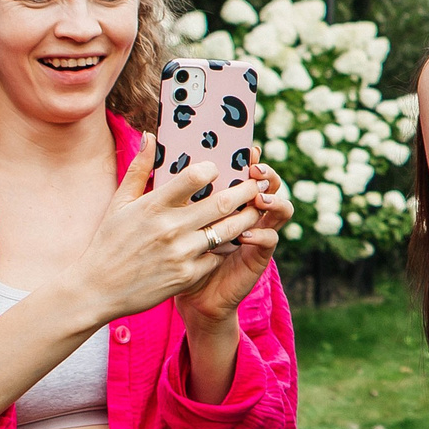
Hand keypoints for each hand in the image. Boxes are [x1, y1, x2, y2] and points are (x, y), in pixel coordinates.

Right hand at [63, 136, 275, 325]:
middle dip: (246, 191)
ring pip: (228, 231)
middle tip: (257, 184)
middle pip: (223, 203)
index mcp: (153, 205)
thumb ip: (139, 169)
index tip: (220, 168)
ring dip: (247, 218)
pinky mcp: (187, 276)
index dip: (213, 169)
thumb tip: (149, 136)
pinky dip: (228, 247)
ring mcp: (181, 253)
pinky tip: (234, 240)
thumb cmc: (108, 242)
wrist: (96, 289)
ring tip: (255, 209)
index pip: (194, 177)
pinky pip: (218, 257)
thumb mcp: (119, 203)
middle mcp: (170, 228)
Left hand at [173, 158, 292, 329]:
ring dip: (273, 200)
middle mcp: (246, 212)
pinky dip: (262, 234)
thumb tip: (148, 137)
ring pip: (280, 208)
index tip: (246, 149)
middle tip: (254, 169)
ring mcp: (256, 232)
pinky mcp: (257, 256)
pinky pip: (270, 240)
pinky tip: (246, 233)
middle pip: (269, 184)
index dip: (251, 159)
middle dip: (266, 174)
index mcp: (226, 198)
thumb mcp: (161, 212)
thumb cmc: (166, 250)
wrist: (177, 291)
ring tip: (258, 198)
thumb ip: (161, 180)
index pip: (246, 171)